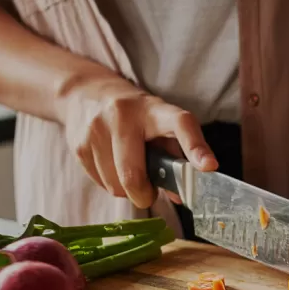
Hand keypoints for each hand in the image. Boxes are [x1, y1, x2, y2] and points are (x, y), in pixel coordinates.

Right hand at [57, 73, 217, 208]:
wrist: (86, 93)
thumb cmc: (135, 117)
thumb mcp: (159, 125)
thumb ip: (175, 158)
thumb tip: (181, 196)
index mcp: (155, 110)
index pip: (180, 125)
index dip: (196, 148)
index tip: (209, 167)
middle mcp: (124, 115)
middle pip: (133, 175)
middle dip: (144, 194)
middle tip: (148, 193)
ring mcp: (97, 129)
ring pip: (116, 186)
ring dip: (126, 190)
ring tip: (128, 170)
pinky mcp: (78, 145)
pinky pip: (101, 184)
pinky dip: (110, 184)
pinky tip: (111, 165)